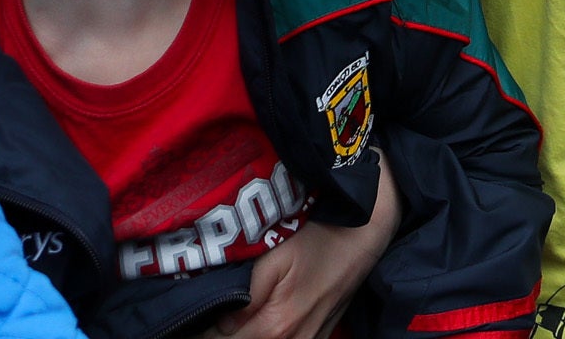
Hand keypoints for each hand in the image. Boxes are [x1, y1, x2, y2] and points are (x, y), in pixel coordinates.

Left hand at [218, 153, 399, 338]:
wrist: (364, 236)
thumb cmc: (318, 240)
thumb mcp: (275, 257)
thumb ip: (244, 294)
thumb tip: (221, 321)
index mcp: (276, 327)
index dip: (209, 328)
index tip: (200, 314)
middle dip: (227, 332)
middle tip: (218, 312)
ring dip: (248, 333)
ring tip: (240, 313)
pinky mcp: (319, 338)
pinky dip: (269, 334)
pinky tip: (264, 316)